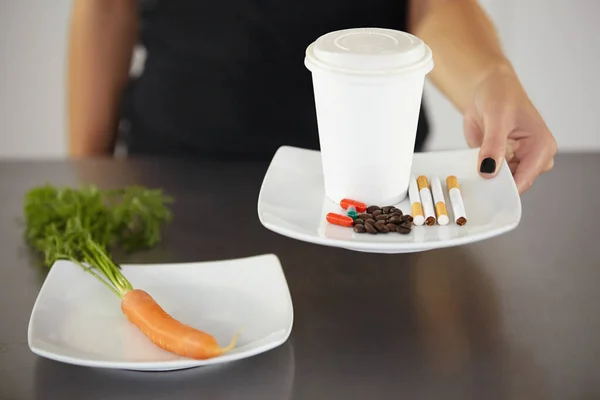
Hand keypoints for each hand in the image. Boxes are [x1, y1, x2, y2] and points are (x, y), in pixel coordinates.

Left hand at [463, 65, 556, 193]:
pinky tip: (471, 168)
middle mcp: (532, 157)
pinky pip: (490, 176)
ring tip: (472, 173)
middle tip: (476, 184)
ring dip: (486, 181)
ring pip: (501, 183)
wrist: (486, 89)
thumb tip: (488, 171)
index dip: (507, 189)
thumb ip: (493, 145)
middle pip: (514, 184)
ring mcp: (516, 161)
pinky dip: (479, 174)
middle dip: (496, 187)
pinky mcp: (501, 161)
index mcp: (542, 146)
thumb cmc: (500, 95)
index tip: (488, 195)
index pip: (526, 178)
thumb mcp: (497, 118)